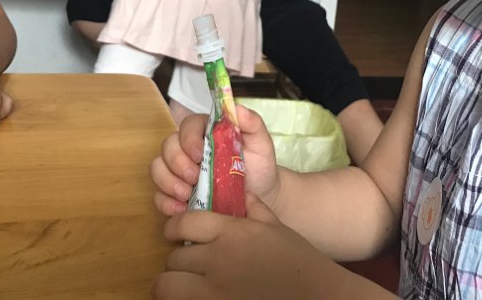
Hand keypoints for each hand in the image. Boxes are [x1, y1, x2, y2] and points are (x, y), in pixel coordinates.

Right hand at [150, 104, 279, 215]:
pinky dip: (166, 202)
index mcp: (206, 132)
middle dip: (177, 163)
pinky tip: (181, 209)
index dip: (188, 139)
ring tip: (187, 195)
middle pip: (167, 146)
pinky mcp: (174, 194)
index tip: (200, 155)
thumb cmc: (258, 166)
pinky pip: (158, 195)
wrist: (260, 197)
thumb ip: (252, 123)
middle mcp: (188, 148)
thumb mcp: (261, 144)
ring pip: (157, 168)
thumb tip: (236, 107)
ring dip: (167, 182)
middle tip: (195, 178)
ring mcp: (179, 171)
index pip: (187, 125)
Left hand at [154, 193, 347, 299]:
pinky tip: (195, 297)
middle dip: (178, 262)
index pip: (184, 223)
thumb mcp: (276, 227)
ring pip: (167, 286)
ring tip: (185, 286)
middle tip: (188, 267)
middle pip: (174, 258)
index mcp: (232, 233)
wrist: (315, 294)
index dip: (173, 227)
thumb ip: (254, 208)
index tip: (174, 233)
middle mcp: (217, 260)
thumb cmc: (298, 260)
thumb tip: (242, 191)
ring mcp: (212, 291)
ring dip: (173, 285)